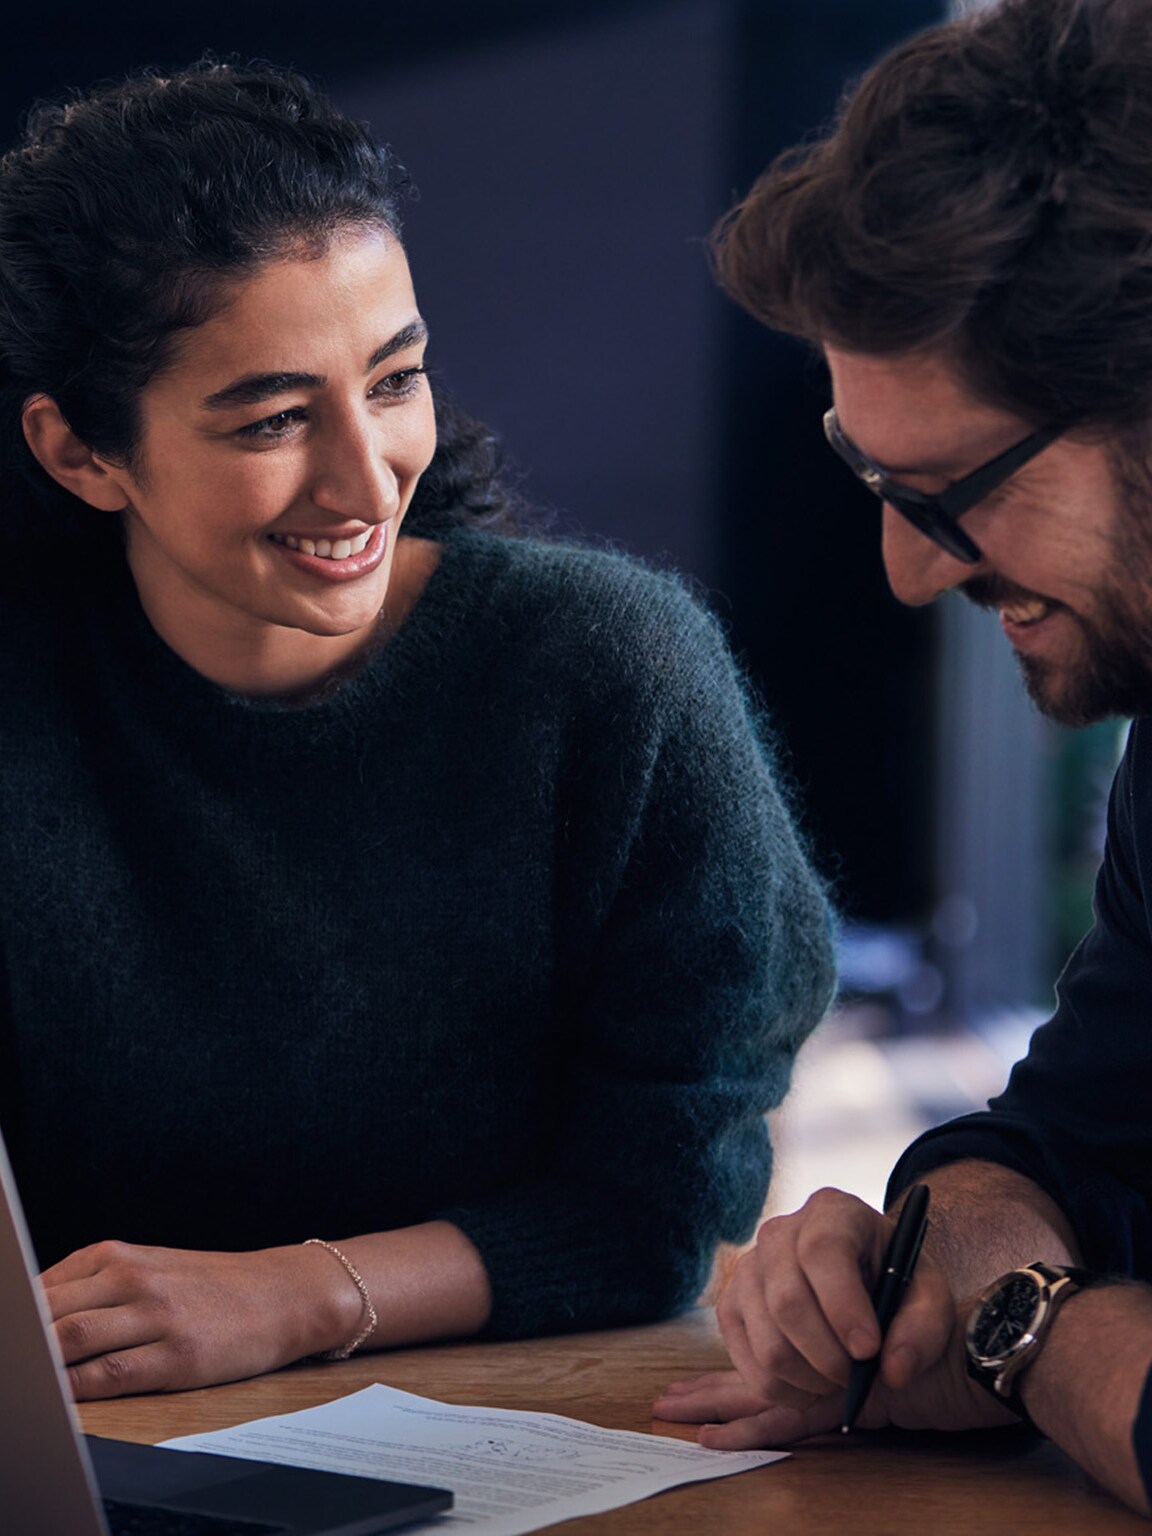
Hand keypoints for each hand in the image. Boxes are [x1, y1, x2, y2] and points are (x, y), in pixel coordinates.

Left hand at [41, 1239, 360, 1399]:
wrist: (284, 1293)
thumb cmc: (212, 1286)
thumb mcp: (150, 1267)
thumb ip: (93, 1286)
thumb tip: (32, 1316)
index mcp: (120, 1256)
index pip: (40, 1288)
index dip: (14, 1317)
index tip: (7, 1337)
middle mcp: (135, 1279)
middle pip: (49, 1314)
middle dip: (21, 1341)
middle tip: (9, 1364)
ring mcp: (157, 1317)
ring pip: (72, 1339)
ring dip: (38, 1364)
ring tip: (22, 1382)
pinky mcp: (178, 1356)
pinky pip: (110, 1375)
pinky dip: (75, 1388)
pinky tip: (58, 1398)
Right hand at [654, 1187, 1014, 1447]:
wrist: (863, 1284)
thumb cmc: (896, 1285)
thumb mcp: (929, 1298)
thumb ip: (923, 1330)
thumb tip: (894, 1370)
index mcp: (832, 1212)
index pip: (823, 1250)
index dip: (843, 1305)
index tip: (868, 1350)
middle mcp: (779, 1232)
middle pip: (787, 1301)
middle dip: (828, 1358)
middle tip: (858, 1378)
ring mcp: (748, 1269)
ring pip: (767, 1341)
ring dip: (808, 1380)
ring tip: (839, 1381)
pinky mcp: (731, 1306)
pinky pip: (747, 1362)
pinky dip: (783, 1389)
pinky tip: (811, 1384)